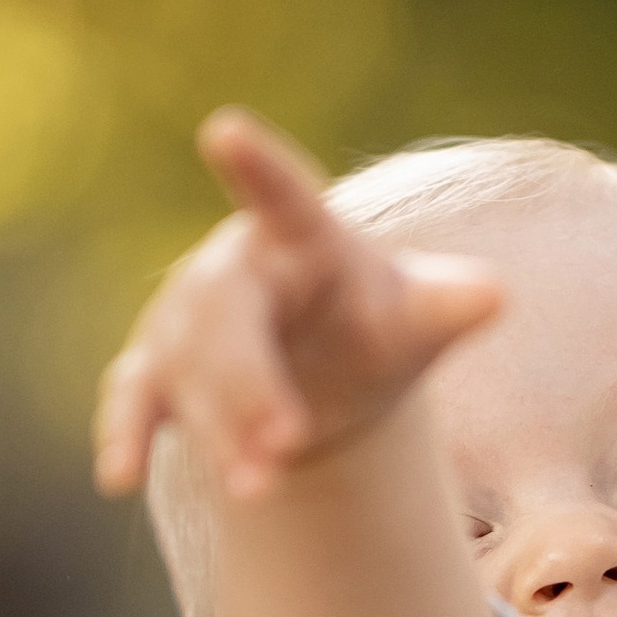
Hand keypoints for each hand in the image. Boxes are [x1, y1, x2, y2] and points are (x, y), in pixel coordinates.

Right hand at [94, 109, 500, 506]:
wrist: (323, 367)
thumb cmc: (371, 323)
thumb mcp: (416, 316)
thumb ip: (449, 303)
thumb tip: (495, 295)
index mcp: (299, 237)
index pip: (283, 200)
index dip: (256, 168)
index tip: (223, 129)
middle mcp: (232, 270)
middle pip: (227, 316)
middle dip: (250, 381)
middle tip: (286, 441)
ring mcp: (186, 320)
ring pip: (188, 371)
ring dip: (219, 430)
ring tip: (259, 487)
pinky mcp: (157, 371)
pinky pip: (133, 398)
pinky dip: (126, 434)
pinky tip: (120, 477)